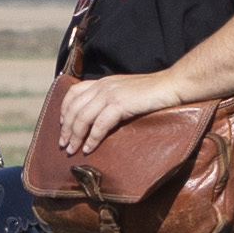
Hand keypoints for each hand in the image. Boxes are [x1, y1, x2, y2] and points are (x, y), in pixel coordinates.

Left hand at [48, 67, 181, 157]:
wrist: (172, 85)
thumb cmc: (153, 92)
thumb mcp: (125, 92)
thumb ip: (111, 99)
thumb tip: (101, 116)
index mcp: (102, 82)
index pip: (73, 93)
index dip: (64, 110)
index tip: (61, 125)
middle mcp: (102, 86)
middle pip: (74, 108)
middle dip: (66, 128)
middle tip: (63, 145)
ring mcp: (110, 94)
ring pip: (83, 117)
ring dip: (75, 136)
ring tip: (72, 150)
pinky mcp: (120, 104)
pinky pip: (99, 125)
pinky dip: (92, 139)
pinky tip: (89, 148)